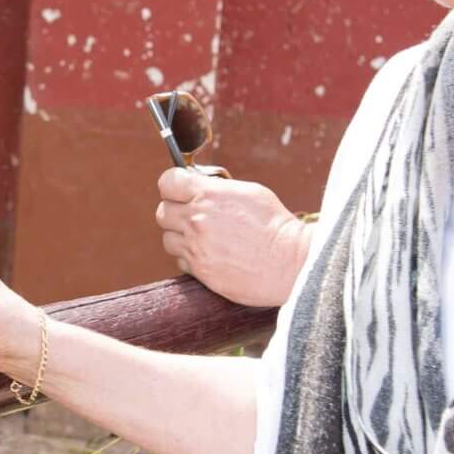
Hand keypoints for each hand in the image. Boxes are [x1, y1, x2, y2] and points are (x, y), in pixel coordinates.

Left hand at [156, 168, 313, 306]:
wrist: (290, 262)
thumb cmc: (275, 225)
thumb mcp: (249, 192)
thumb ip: (217, 189)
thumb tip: (199, 187)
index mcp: (208, 194)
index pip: (167, 182)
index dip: (173, 185)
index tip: (180, 190)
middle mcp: (196, 219)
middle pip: (162, 212)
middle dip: (176, 212)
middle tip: (193, 216)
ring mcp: (195, 247)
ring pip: (168, 238)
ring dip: (181, 237)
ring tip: (203, 238)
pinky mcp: (200, 270)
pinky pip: (181, 261)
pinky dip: (191, 258)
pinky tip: (211, 255)